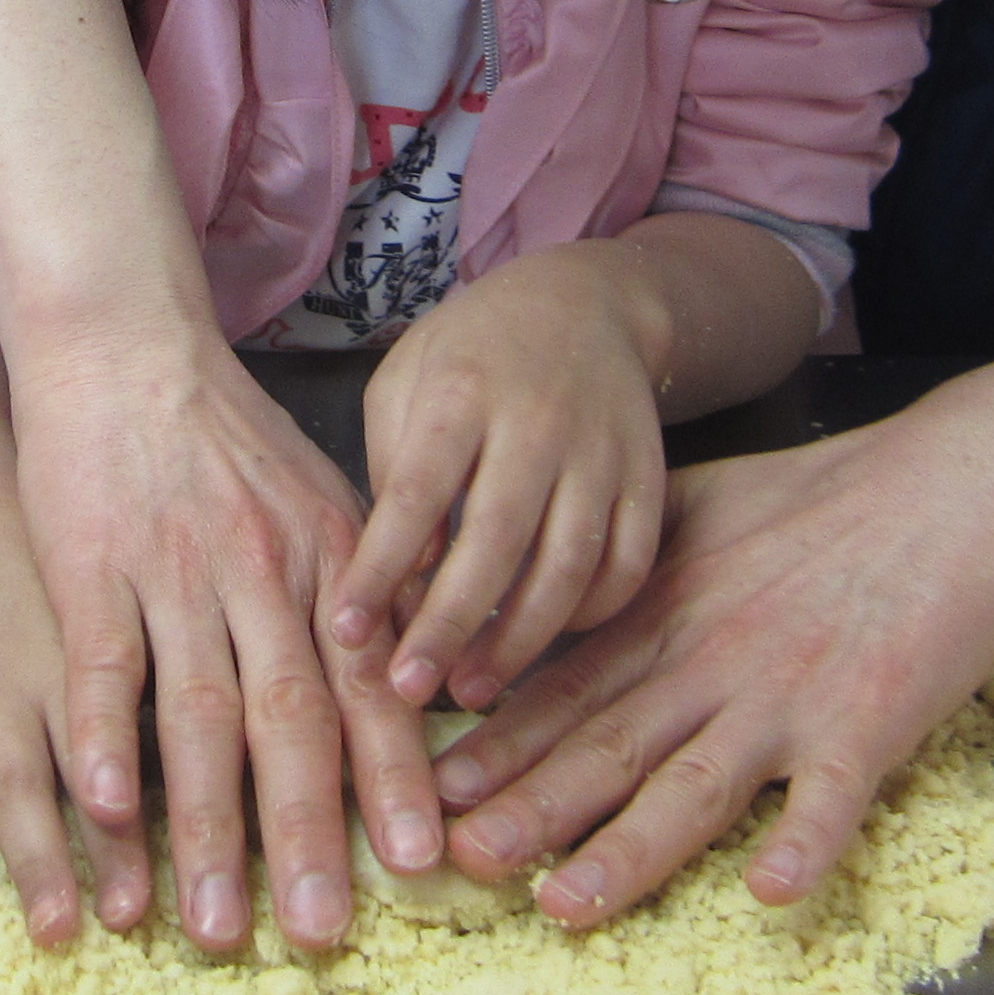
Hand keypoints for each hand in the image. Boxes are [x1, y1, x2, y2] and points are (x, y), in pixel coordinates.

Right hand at [0, 525, 156, 942]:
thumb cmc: (69, 603)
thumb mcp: (123, 636)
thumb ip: (161, 709)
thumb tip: (235, 788)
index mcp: (69, 688)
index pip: (99, 770)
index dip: (119, 840)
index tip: (136, 911)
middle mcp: (5, 705)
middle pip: (24, 789)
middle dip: (41, 861)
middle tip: (60, 930)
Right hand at [9, 329, 442, 953]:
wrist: (124, 342)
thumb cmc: (224, 434)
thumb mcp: (318, 497)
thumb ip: (362, 591)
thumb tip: (415, 685)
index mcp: (327, 559)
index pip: (369, 684)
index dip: (392, 777)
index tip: (418, 863)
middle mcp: (262, 572)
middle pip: (293, 721)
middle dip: (309, 837)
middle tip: (324, 933)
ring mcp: (175, 571)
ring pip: (201, 716)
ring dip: (210, 829)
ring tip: (215, 923)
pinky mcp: (91, 567)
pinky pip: (104, 669)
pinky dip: (107, 743)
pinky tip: (113, 815)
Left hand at [329, 244, 670, 712]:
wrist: (585, 304)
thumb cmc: (470, 355)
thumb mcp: (405, 384)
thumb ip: (393, 472)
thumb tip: (395, 580)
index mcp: (460, 392)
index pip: (414, 493)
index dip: (378, 569)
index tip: (345, 634)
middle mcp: (537, 421)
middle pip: (495, 539)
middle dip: (449, 625)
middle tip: (411, 691)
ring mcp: (601, 450)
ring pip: (568, 563)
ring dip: (520, 639)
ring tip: (471, 688)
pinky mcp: (648, 476)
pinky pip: (628, 563)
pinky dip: (591, 614)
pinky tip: (548, 642)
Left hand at [430, 381, 993, 927]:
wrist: (957, 482)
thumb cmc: (829, 495)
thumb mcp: (702, 502)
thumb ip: (629, 551)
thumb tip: (550, 581)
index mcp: (670, 611)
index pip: (567, 687)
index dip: (498, 741)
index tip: (430, 787)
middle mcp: (712, 659)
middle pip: (608, 745)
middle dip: (527, 807)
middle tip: (454, 858)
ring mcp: (788, 696)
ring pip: (694, 786)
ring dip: (627, 850)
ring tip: (565, 903)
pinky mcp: (869, 721)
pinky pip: (833, 795)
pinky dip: (804, 842)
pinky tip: (768, 894)